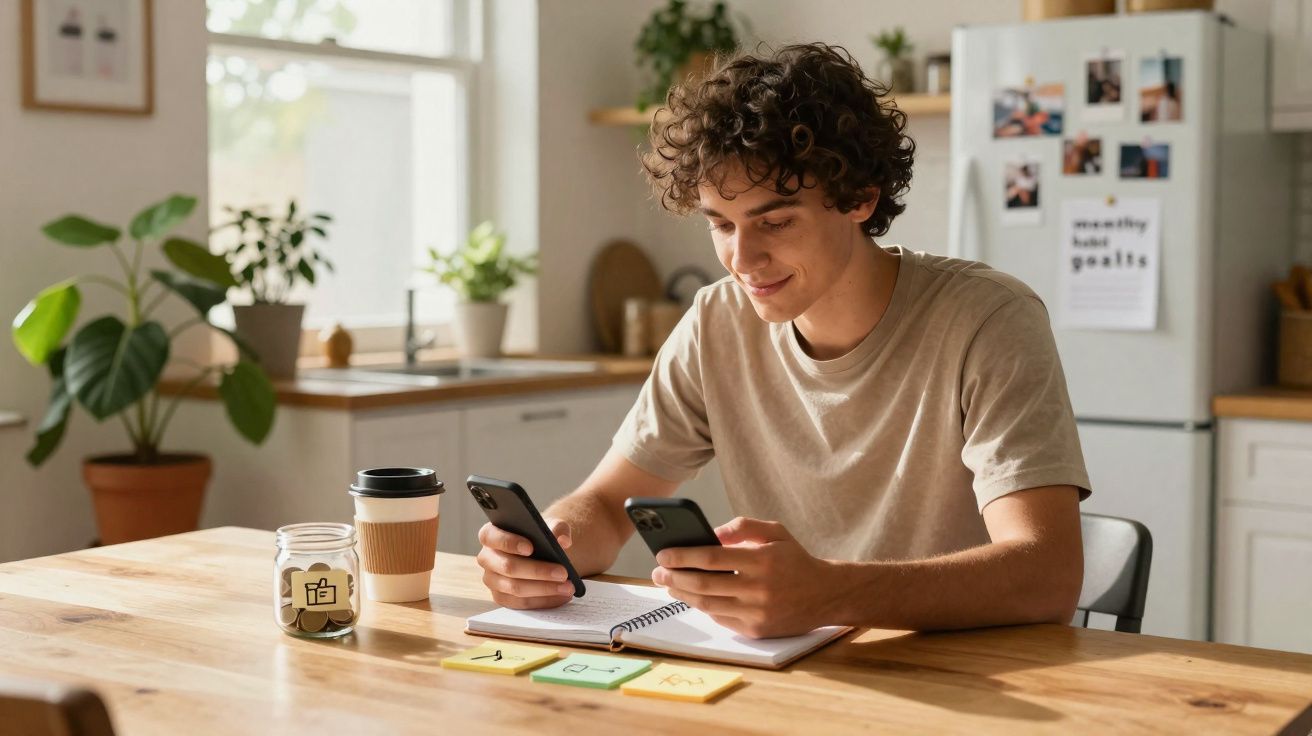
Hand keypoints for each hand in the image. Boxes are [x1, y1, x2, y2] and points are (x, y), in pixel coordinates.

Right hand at [476, 518, 575, 608]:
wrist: (542, 554)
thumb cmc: (540, 537)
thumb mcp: (550, 526)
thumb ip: (557, 528)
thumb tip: (563, 541)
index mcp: (491, 535)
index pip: (491, 537)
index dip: (509, 542)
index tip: (530, 548)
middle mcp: (487, 558)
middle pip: (508, 567)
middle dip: (537, 571)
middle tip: (563, 572)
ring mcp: (492, 580)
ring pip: (516, 588)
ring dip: (544, 589)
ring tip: (567, 587)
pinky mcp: (502, 598)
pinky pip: (521, 603)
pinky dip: (544, 600)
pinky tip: (561, 596)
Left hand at [651, 517, 838, 637]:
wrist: (826, 595)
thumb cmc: (795, 560)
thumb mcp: (775, 532)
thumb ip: (743, 527)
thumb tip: (709, 533)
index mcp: (761, 560)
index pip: (712, 557)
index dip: (683, 556)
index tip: (663, 554)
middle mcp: (758, 588)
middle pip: (704, 584)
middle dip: (674, 577)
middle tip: (657, 572)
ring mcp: (757, 613)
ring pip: (708, 605)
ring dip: (682, 595)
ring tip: (668, 584)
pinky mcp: (756, 630)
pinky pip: (720, 618)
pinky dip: (702, 607)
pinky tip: (692, 597)